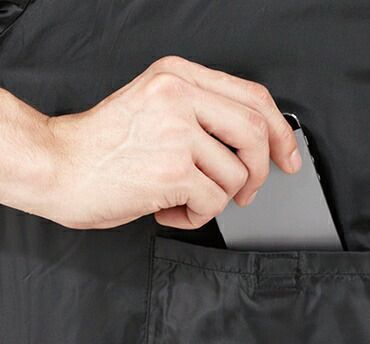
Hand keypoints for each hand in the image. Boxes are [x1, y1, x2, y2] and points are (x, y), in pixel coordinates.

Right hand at [41, 56, 300, 228]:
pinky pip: (213, 203)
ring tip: (183, 198)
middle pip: (255, 134)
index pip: (253, 97)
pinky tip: (169, 210)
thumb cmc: (104, 146)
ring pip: (235, 175)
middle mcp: (179, 97)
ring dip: (216, 199)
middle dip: (258, 173)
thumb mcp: (155, 109)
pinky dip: (195, 217)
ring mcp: (176, 132)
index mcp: (178, 77)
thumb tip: (254, 146)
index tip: (288, 158)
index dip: (280, 132)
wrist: (57, 166)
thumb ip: (202, 116)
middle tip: (244, 192)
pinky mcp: (173, 170)